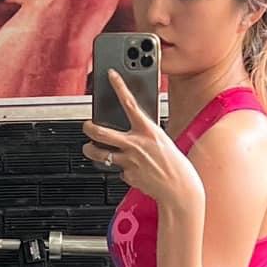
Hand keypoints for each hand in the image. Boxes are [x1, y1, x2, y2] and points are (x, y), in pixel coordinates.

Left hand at [82, 70, 203, 215]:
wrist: (180, 191)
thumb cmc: (176, 165)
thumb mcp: (163, 141)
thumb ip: (145, 135)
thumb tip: (133, 131)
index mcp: (149, 131)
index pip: (130, 103)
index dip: (119, 86)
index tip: (111, 75)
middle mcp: (136, 144)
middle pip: (101, 132)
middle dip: (88, 127)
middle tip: (86, 125)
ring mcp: (129, 161)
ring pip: (99, 154)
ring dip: (90, 150)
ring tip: (89, 148)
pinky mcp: (128, 176)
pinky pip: (119, 171)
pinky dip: (122, 170)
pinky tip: (132, 170)